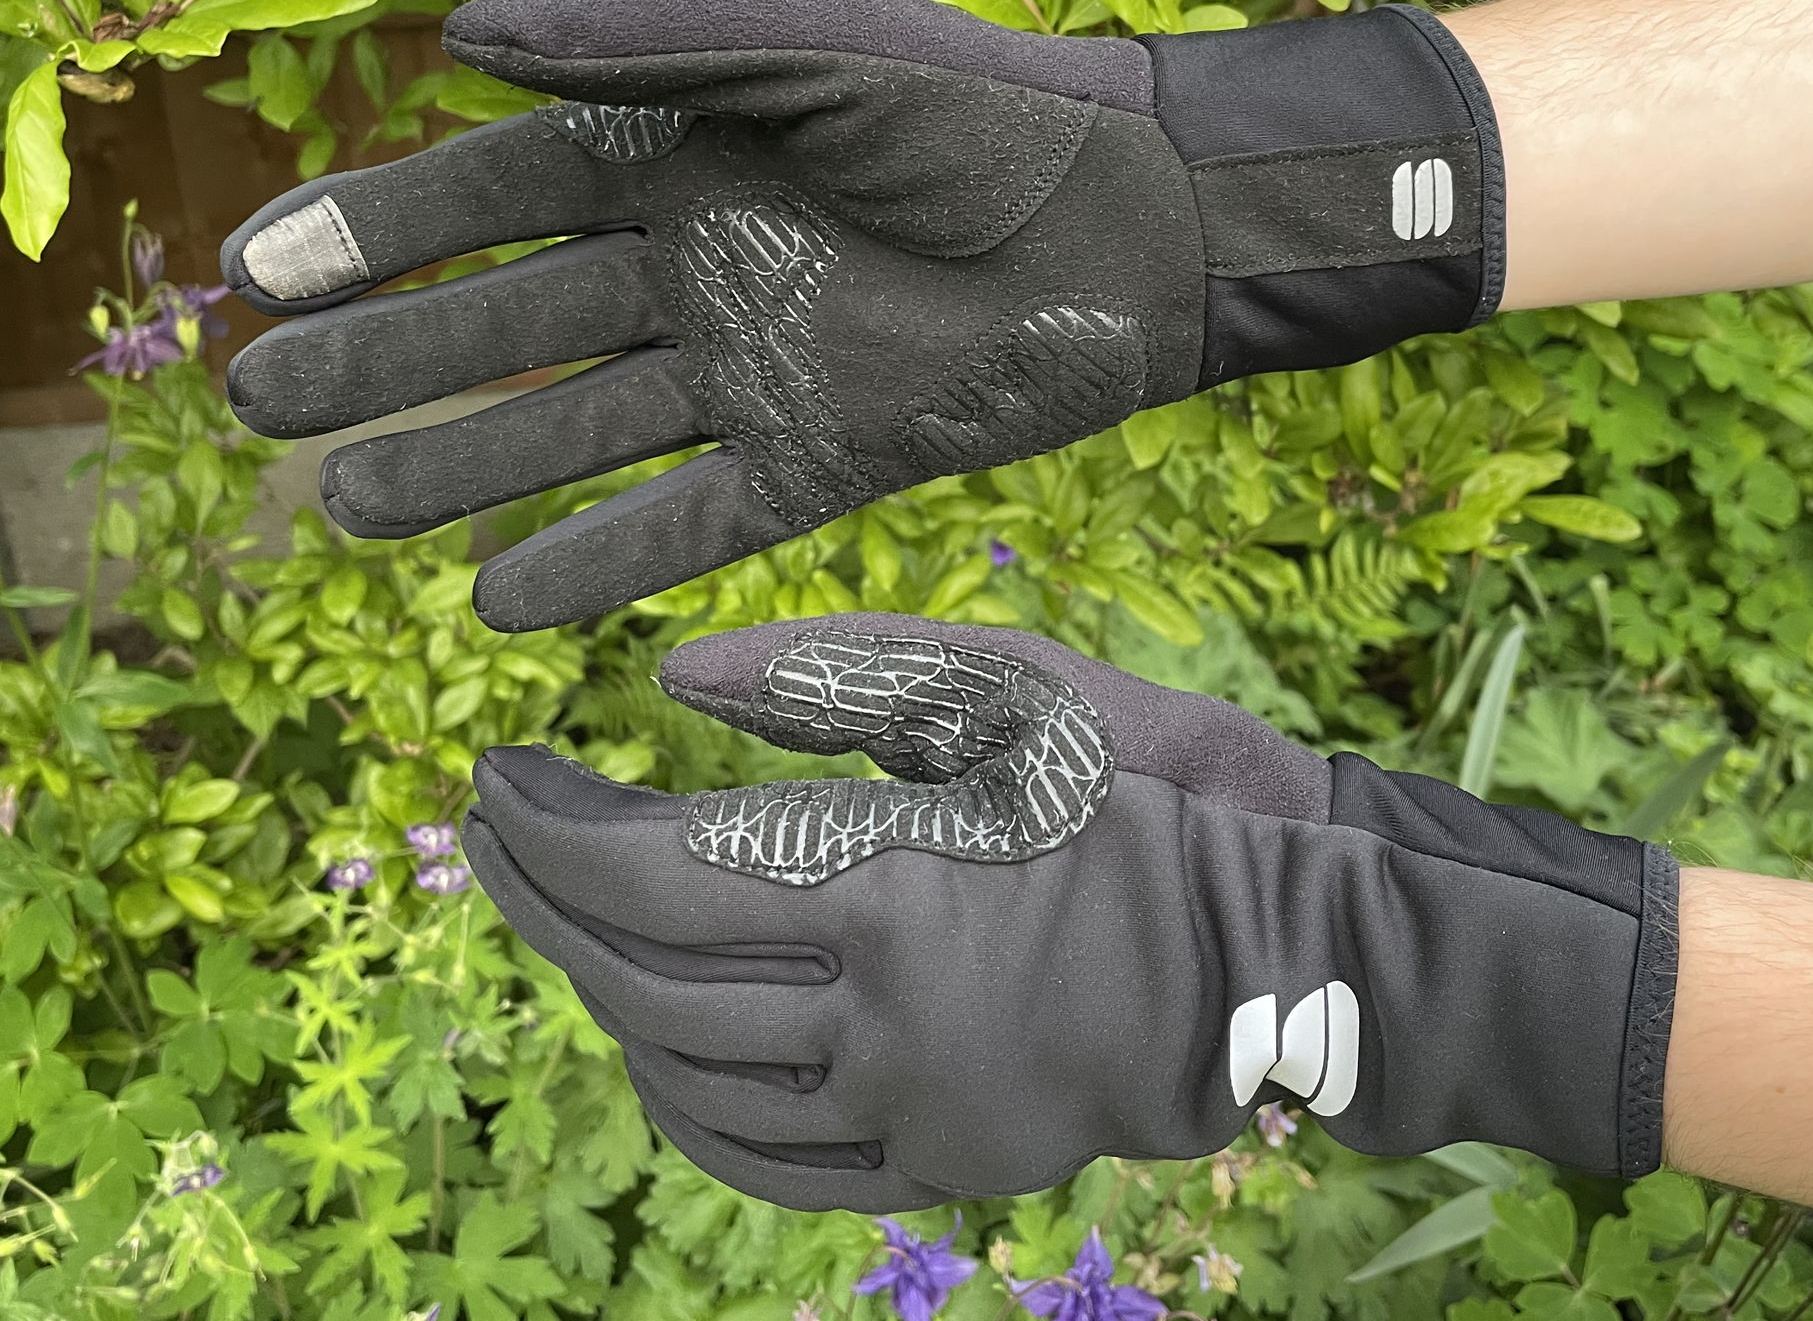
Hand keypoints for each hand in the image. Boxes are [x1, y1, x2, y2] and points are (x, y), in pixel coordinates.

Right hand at [222, 0, 1498, 628]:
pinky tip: (499, 603)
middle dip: (389, 361)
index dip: (375, 231)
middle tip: (260, 405)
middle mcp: (697, 262)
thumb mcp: (805, 37)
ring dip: (464, 472)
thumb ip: (643, 31)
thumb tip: (456, 41)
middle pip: (509, 321)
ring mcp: (753, 370)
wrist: (1139, 222)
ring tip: (350, 513)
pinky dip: (599, 562)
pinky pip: (687, 522)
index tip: (257, 272)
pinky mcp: (820, 462)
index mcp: (681, 147)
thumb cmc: (983, 106)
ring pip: (577, 429)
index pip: (493, 195)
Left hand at [460, 613, 1676, 1211]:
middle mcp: (880, 1015)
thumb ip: (830, 679)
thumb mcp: (1003, 693)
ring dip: (602, 993)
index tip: (500, 776)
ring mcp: (906, 1109)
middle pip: (644, 976)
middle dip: (544, 900)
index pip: (651, 876)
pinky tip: (655, 1045)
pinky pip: (763, 1158)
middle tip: (499, 833)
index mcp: (894, 881)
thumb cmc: (1144, 788)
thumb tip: (668, 682)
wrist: (1281, 946)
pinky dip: (681, 1100)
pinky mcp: (935, 1165)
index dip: (551, 829)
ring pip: (687, 1077)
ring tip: (568, 920)